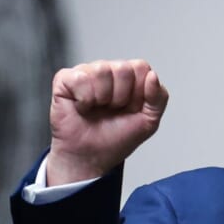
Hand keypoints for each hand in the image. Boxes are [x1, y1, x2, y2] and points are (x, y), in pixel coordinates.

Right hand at [46, 59, 168, 185]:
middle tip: (112, 110)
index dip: (139, 92)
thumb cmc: (117, 138)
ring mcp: (86, 73)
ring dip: (103, 97)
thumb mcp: (149, 121)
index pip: (141, 67)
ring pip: (101, 70)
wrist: (91, 157)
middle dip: (121, 96)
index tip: (132, 108)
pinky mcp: (65, 79)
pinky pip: (80, 77)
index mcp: (130, 77)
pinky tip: (83, 107)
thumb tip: (152, 75)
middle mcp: (109, 71)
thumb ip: (159, 98)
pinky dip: (84, 98)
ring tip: (97, 108)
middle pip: (123, 68)